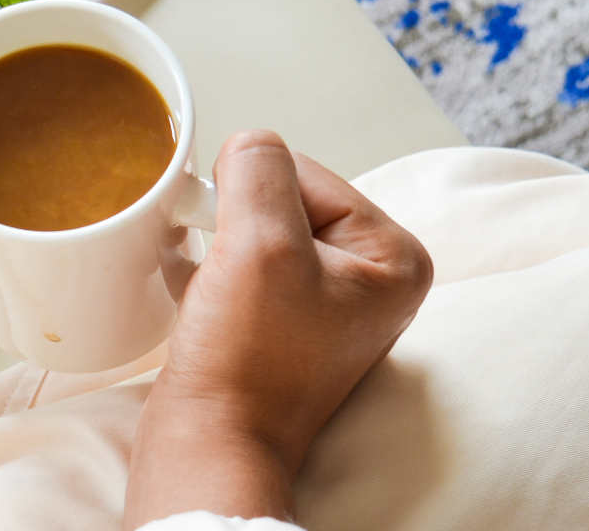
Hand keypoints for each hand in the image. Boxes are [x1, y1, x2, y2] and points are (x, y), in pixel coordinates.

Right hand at [124, 130, 432, 528]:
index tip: (232, 244)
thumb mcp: (259, 242)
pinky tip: (195, 290)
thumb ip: (259, 170)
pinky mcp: (285, 325)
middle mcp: (371, 280)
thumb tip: (250, 144)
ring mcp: (328, 305)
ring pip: (256, 231)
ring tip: (209, 286)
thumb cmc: (248, 361)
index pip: (307, 174)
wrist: (211, 444)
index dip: (253, 197)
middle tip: (221, 271)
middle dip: (236, 222)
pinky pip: (244, 266)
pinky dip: (213, 268)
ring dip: (220, 244)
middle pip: (284, 199)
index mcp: (393, 258)